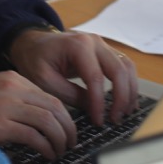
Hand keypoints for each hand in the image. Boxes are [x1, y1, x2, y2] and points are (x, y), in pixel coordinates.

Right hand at [0, 70, 75, 159]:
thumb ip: (17, 98)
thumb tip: (44, 117)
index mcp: (12, 79)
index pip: (49, 96)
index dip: (64, 115)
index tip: (67, 128)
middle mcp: (12, 88)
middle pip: (54, 107)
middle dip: (68, 127)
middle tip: (70, 141)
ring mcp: (6, 106)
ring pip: (48, 121)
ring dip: (59, 139)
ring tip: (60, 150)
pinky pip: (34, 136)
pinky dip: (45, 147)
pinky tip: (46, 154)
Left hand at [5, 28, 138, 128]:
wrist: (32, 43)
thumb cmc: (35, 59)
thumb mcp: (44, 80)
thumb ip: (70, 95)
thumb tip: (94, 109)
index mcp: (77, 45)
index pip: (95, 78)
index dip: (100, 103)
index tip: (99, 121)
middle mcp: (94, 41)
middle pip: (119, 70)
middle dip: (122, 98)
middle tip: (116, 120)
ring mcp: (101, 44)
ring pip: (126, 67)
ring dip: (129, 91)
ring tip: (124, 113)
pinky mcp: (104, 51)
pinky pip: (123, 66)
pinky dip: (128, 84)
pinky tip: (126, 102)